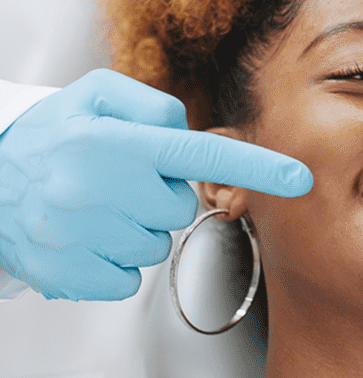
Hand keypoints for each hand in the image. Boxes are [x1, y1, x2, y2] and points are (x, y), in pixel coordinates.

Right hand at [0, 69, 311, 300]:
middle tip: (118, 182)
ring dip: (135, 229)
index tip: (298, 177)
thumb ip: (153, 106)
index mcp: (107, 143)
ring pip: (155, 246)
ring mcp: (78, 237)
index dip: (255, 166)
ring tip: (96, 209)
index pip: (197, 153)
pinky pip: (128, 280)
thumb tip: (189, 133)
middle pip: (178, 208)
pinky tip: (86, 238)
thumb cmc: (50, 136)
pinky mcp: (68, 274)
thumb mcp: (95, 98)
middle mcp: (92, 189)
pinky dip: (113, 263)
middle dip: (157, 196)